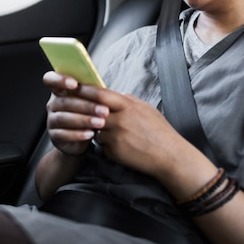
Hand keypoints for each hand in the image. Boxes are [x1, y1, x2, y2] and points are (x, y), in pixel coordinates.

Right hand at [43, 71, 108, 155]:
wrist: (81, 138)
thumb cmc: (87, 113)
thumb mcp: (90, 100)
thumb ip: (92, 92)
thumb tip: (103, 89)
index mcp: (59, 90)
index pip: (51, 79)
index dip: (60, 80)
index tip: (74, 84)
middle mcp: (53, 104)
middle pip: (64, 102)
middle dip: (86, 106)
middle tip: (104, 110)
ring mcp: (51, 121)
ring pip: (64, 118)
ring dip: (84, 120)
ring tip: (101, 122)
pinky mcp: (54, 136)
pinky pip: (64, 134)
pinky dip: (78, 134)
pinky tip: (90, 133)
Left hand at [72, 86, 187, 177]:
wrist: (169, 155)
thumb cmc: (160, 131)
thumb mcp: (146, 109)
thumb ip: (129, 101)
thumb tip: (115, 94)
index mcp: (128, 106)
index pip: (100, 94)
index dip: (86, 90)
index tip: (75, 87)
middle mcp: (119, 120)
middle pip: (92, 111)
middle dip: (82, 108)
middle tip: (74, 107)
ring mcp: (115, 136)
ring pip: (96, 130)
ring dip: (100, 131)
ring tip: (118, 135)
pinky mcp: (113, 151)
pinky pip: (103, 145)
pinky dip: (108, 145)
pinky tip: (123, 147)